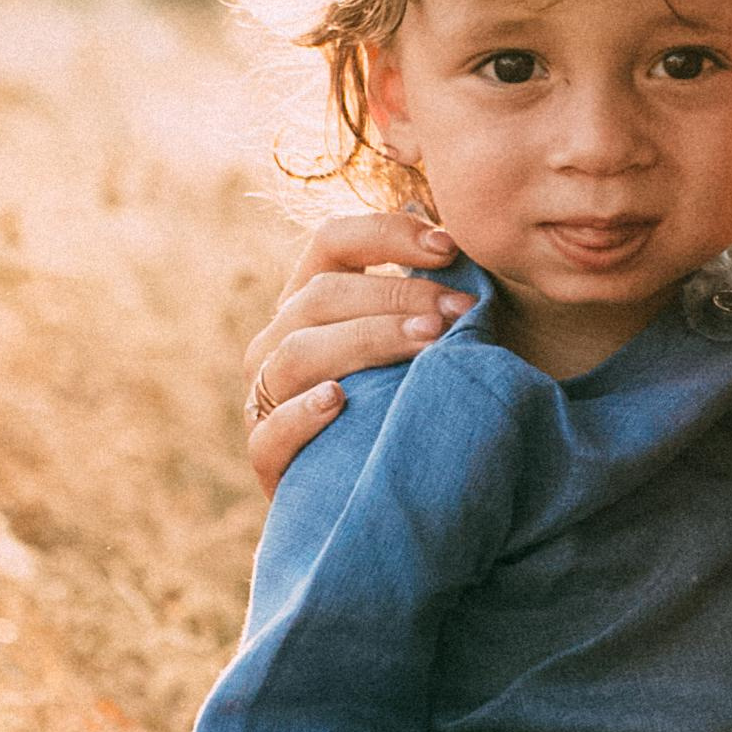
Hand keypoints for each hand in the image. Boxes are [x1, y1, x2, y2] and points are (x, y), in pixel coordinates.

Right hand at [245, 210, 475, 496]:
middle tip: (459, 311)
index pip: (332, 242)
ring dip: (367, 341)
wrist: (379, 498)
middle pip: (322, 296)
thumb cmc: (406, 403)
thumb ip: (431, 300)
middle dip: (395, 295)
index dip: (386, 233)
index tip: (450, 246)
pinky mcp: (265, 457)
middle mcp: (278, 341)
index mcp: (312, 301)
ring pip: (299, 353)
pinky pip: (273, 431)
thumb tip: (466, 242)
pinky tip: (340, 401)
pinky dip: (304, 413)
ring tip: (426, 343)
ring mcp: (264, 398)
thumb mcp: (418, 345)